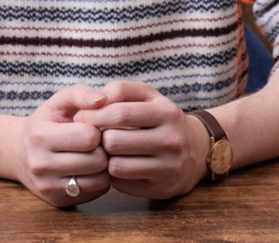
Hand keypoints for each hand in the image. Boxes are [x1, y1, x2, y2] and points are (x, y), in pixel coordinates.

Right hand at [15, 84, 111, 206]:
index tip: (92, 126)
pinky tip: (89, 167)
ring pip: (100, 179)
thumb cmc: (48, 122)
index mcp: (40, 137)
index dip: (97, 129)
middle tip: (96, 142)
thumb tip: (103, 99)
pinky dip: (99, 179)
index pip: (89, 137)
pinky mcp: (58, 201)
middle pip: (97, 160)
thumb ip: (82, 93)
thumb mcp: (59, 101)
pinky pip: (97, 192)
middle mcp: (41, 166)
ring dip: (103, 165)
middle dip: (102, 148)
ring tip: (94, 153)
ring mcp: (48, 187)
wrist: (22, 153)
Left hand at [74, 81, 208, 199]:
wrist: (197, 152)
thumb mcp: (149, 97)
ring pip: (116, 166)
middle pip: (114, 142)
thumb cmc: (162, 120)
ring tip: (106, 151)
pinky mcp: (161, 188)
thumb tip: (97, 100)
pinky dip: (114, 175)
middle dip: (98, 138)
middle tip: (93, 136)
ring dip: (104, 159)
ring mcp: (168, 167)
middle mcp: (171, 140)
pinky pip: (122, 184)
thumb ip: (121, 89)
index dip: (94, 116)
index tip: (81, 117)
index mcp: (167, 113)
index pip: (120, 114)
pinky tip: (119, 165)